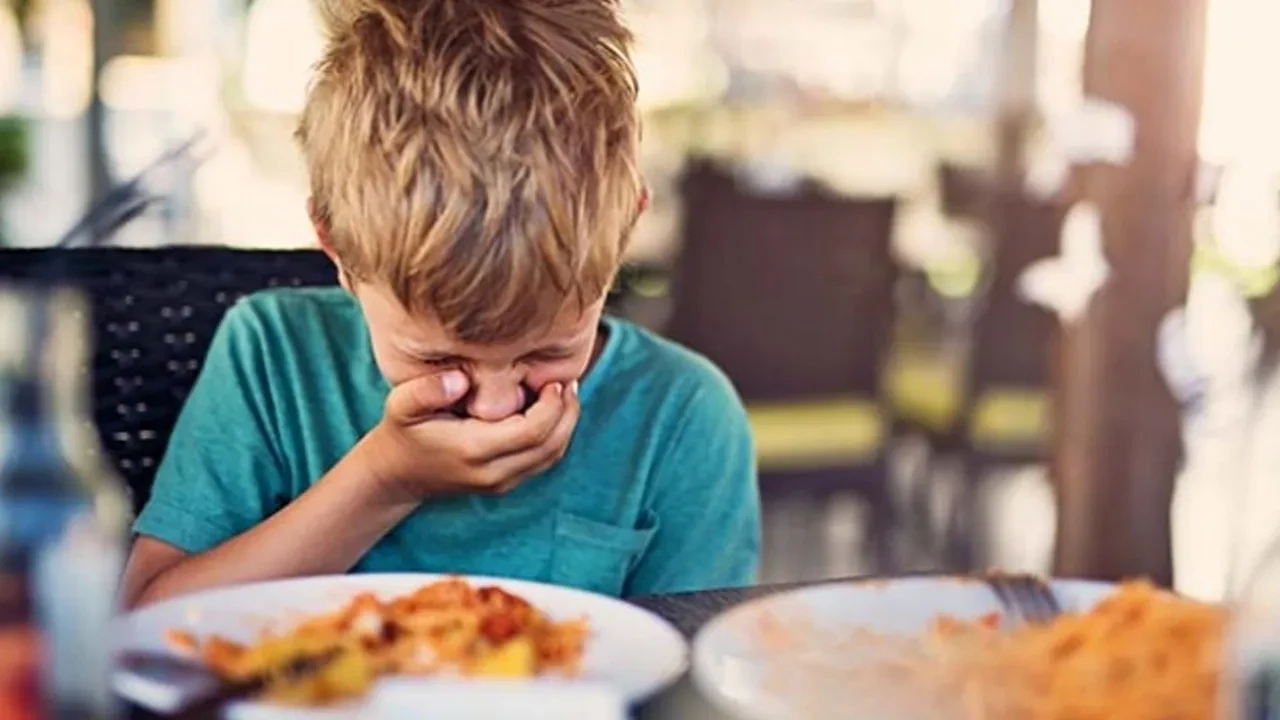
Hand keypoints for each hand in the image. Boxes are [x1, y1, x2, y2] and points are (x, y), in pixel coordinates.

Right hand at [365, 371, 580, 499]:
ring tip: (564, 392)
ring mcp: (501, 483)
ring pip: (552, 455)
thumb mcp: (402, 405)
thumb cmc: (403, 432)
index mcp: (474, 450)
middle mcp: (493, 472)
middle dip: (567, 412)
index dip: (552, 405)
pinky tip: (551, 410)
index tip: (553, 379)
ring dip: (565, 424)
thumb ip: (427, 390)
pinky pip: (543, 460)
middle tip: (568, 381)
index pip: (532, 431)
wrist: (398, 475)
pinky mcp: (506, 484)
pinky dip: (555, 435)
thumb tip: (462, 380)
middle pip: (551, 445)